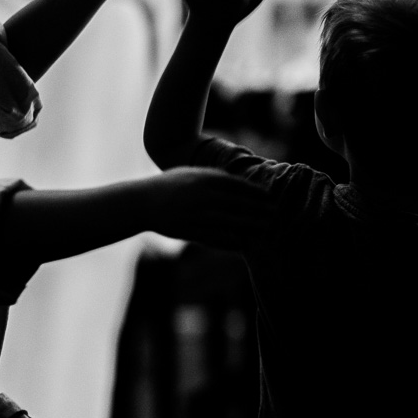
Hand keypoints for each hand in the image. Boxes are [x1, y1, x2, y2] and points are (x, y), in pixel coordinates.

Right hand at [142, 167, 274, 249]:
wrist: (143, 202)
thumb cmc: (171, 185)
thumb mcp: (192, 173)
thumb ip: (215, 177)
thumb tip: (240, 182)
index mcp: (204, 179)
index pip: (237, 186)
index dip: (255, 192)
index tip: (269, 197)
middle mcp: (202, 196)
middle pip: (237, 204)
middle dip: (258, 210)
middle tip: (274, 214)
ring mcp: (196, 215)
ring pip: (229, 223)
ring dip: (249, 227)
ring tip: (264, 229)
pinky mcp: (189, 231)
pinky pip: (214, 237)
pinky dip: (230, 241)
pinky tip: (243, 244)